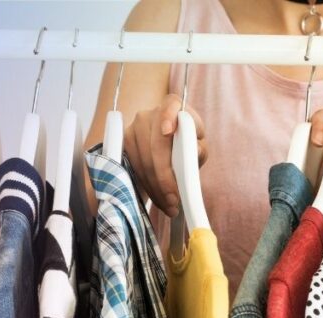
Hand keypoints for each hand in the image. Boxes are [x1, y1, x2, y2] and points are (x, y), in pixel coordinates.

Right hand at [124, 93, 207, 216]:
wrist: (168, 148)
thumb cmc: (187, 146)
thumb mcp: (199, 147)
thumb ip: (198, 149)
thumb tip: (194, 153)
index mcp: (173, 107)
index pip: (169, 107)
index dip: (167, 118)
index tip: (168, 131)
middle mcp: (149, 114)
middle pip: (155, 145)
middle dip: (164, 176)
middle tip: (175, 199)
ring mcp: (133, 127)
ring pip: (143, 160)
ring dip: (156, 187)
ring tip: (170, 205)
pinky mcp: (124, 143)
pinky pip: (133, 167)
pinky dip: (146, 186)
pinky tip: (158, 198)